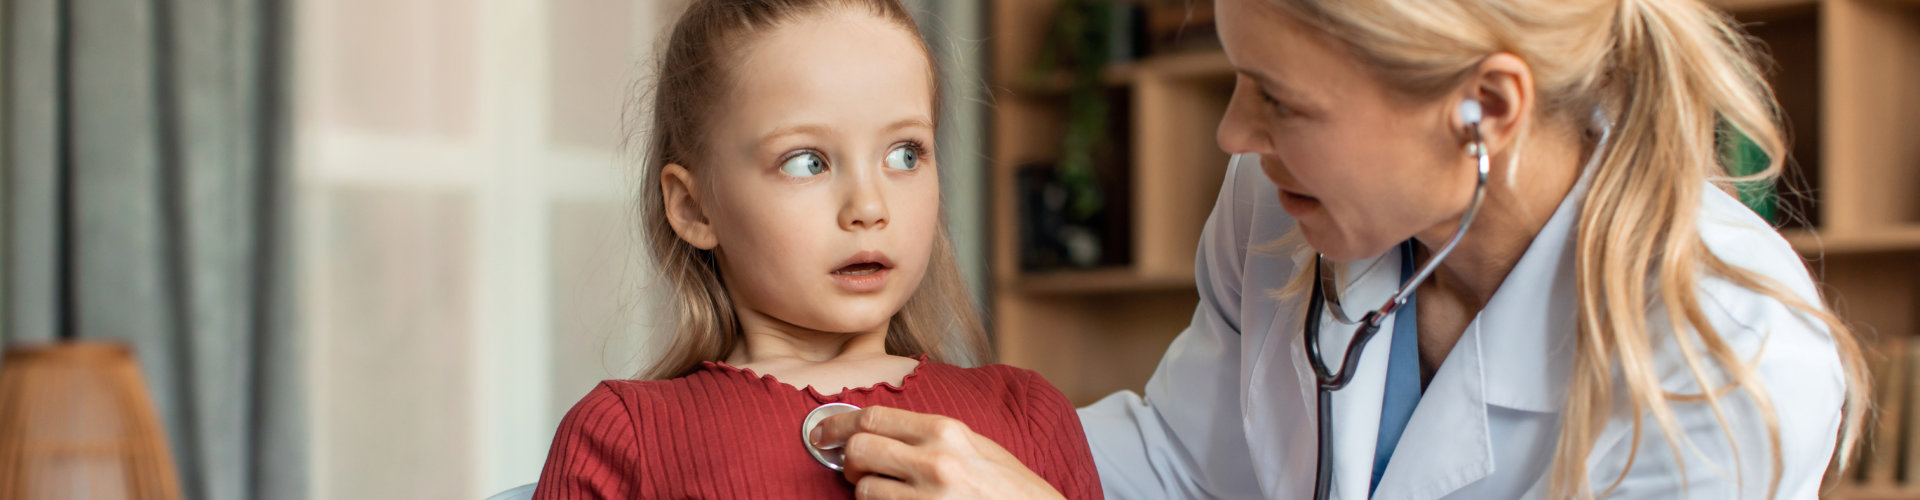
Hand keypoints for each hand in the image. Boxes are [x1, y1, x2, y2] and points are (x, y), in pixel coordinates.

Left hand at [810, 405, 1066, 499]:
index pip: (874, 417)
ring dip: (869, 496)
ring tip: (895, 498)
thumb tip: (880, 431)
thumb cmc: (1013, 492)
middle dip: (850, 462)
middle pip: (859, 451)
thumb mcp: (979, 449)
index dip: (838, 423)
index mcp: (948, 432)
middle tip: (857, 472)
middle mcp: (936, 463)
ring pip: (865, 493)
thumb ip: (933, 436)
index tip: (823, 433)